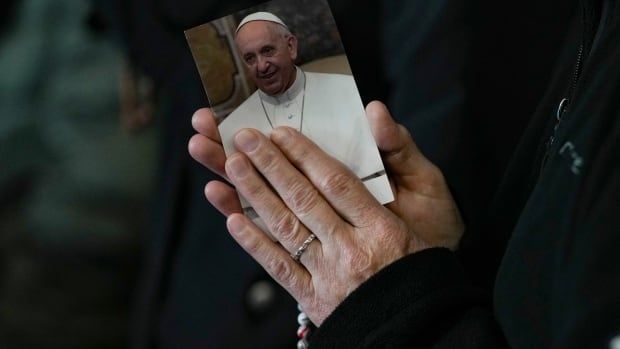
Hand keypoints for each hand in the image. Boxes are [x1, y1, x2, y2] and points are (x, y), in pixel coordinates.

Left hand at [188, 101, 463, 323]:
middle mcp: (351, 250)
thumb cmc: (425, 257)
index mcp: (381, 228)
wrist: (423, 320)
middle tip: (243, 138)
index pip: (336, 183)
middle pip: (303, 200)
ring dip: (255, 195)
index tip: (281, 132)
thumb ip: (400, 154)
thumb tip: (375, 111)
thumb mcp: (429, 202)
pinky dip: (255, 243)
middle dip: (270, 165)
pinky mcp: (314, 299)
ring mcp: (329, 276)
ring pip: (286, 229)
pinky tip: (234, 220)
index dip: (305, 154)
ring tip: (231, 166)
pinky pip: (279, 269)